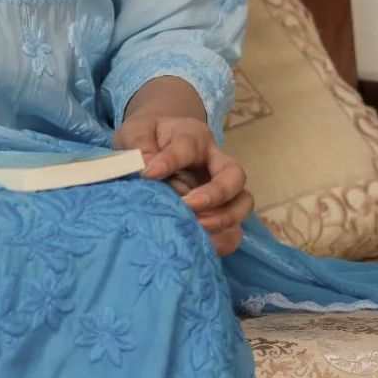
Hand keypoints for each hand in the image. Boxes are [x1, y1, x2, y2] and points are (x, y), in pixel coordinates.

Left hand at [114, 112, 251, 256]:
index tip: (148, 175)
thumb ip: (139, 146)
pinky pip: (234, 230)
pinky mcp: (219, 213)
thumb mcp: (135, 133)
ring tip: (196, 228)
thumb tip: (148, 171)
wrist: (154, 145)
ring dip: (223, 219)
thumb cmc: (146, 137)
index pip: (188, 147)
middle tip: (188, 207)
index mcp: (193, 136)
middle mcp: (215, 161)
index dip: (170, 161)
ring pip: (242, 203)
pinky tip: (199, 245)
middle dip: (215, 194)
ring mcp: (222, 189)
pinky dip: (222, 240)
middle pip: (234, 175)